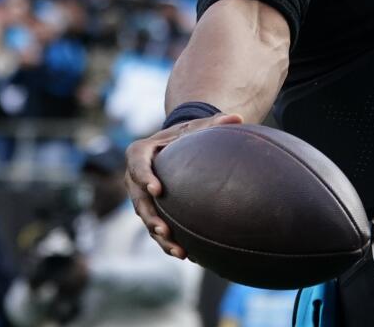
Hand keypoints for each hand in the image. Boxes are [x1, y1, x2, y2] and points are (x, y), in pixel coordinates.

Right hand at [125, 113, 242, 257]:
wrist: (175, 145)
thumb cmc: (186, 134)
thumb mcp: (197, 126)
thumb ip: (214, 122)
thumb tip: (238, 118)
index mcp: (140, 152)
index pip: (138, 164)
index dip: (145, 177)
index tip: (157, 190)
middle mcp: (135, 176)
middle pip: (139, 200)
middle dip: (150, 217)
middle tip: (164, 229)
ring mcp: (141, 195)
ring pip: (146, 219)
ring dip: (160, 237)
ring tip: (178, 250)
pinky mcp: (150, 209)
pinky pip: (156, 227)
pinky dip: (169, 242)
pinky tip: (188, 255)